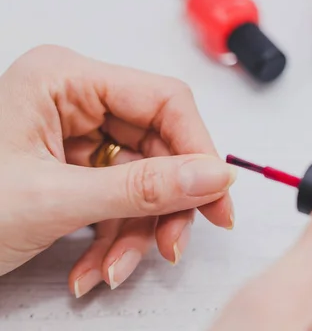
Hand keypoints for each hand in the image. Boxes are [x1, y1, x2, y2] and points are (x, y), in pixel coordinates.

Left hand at [0, 45, 235, 296]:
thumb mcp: (54, 200)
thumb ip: (143, 188)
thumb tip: (216, 177)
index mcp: (66, 79)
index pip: (164, 101)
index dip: (198, 149)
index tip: (218, 198)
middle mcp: (77, 100)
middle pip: (158, 147)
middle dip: (163, 206)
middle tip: (173, 247)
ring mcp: (77, 136)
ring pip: (143, 182)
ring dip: (134, 233)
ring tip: (110, 272)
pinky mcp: (77, 168)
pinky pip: (120, 200)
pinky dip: (114, 239)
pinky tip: (94, 269)